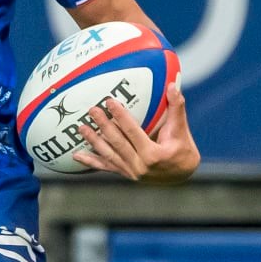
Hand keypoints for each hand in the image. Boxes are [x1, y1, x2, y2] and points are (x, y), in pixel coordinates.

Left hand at [71, 83, 199, 183]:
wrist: (182, 176)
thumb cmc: (184, 150)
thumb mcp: (181, 130)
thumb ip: (177, 108)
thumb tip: (173, 85)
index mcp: (152, 154)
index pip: (132, 132)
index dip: (120, 116)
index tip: (109, 102)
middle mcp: (139, 166)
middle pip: (117, 142)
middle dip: (103, 126)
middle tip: (92, 110)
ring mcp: (131, 172)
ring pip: (108, 154)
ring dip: (94, 141)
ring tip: (81, 128)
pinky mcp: (126, 174)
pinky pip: (106, 167)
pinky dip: (91, 161)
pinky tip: (77, 155)